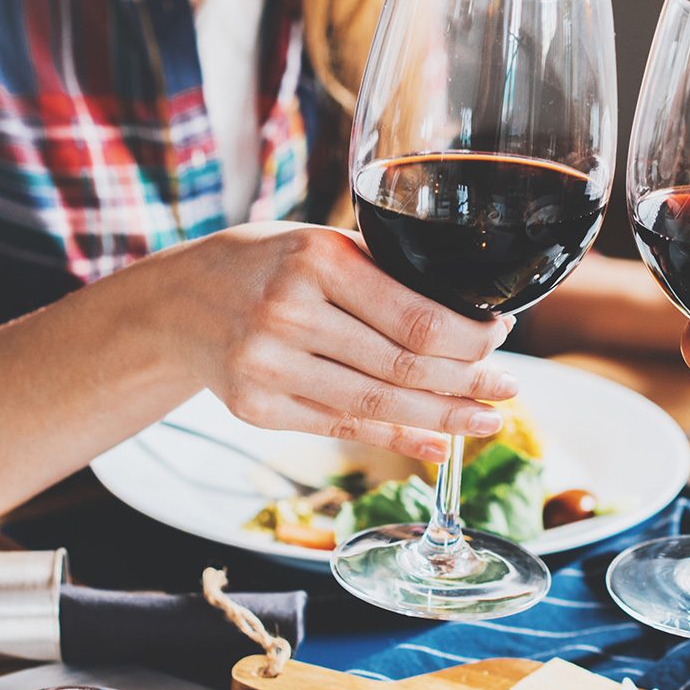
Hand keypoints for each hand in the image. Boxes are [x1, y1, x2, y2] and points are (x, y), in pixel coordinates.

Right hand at [183, 223, 516, 461]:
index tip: (501, 339)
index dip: (470, 339)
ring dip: (443, 419)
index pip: (416, 317)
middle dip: (468, 383)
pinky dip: (397, 439)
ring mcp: (268, 367)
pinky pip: (343, 429)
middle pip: (403, 367)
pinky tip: (436, 444)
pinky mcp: (258, 410)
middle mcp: (288, 313)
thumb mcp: (322, 244)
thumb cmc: (269, 265)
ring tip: (485, 422)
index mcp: (317, 260)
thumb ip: (385, 276)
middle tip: (507, 390)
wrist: (181, 302)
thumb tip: (472, 321)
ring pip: (377, 405)